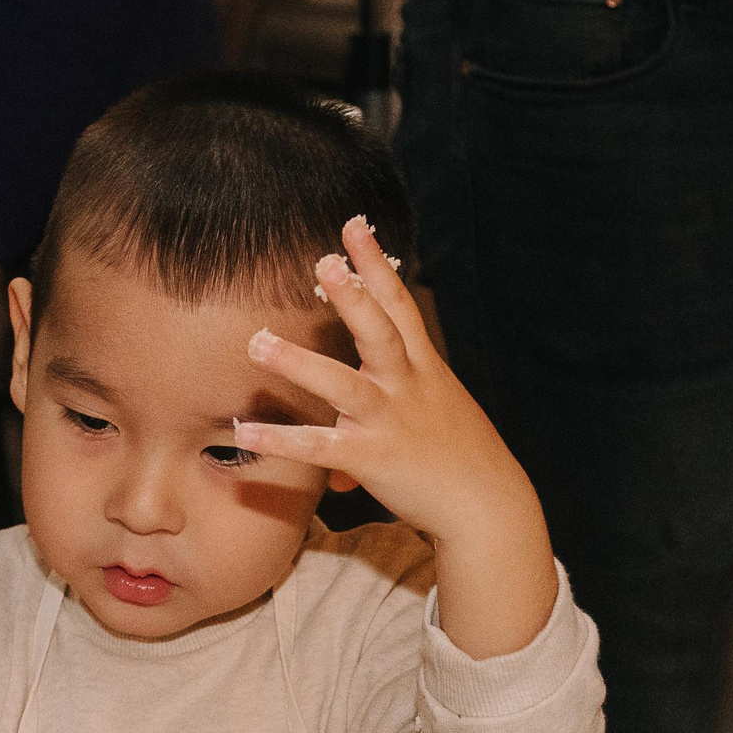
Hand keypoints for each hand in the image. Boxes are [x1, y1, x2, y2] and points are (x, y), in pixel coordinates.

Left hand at [237, 215, 558, 659]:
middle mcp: (407, 386)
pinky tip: (246, 431)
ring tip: (257, 342)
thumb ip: (389, 410)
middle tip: (323, 260)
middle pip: (379, 330)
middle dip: (353, 294)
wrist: (486, 507)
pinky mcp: (373, 459)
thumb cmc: (457, 460)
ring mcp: (390, 421)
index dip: (376, 264)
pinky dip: (282, 440)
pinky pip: (320, 447)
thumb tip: (346, 443)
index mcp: (423, 367)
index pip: (398, 304)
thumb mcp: (431, 417)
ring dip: (299, 362)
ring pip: (344, 385)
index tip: (354, 225)